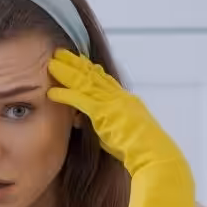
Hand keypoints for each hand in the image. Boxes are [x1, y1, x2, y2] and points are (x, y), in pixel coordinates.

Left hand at [46, 49, 186, 178]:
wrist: (154, 153)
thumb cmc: (144, 150)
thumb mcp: (127, 132)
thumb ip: (112, 126)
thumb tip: (101, 128)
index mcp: (127, 100)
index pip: (105, 80)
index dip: (90, 69)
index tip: (79, 60)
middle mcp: (119, 96)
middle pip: (93, 74)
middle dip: (76, 63)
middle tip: (60, 53)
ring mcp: (112, 103)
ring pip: (85, 82)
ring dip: (67, 72)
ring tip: (52, 64)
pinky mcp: (104, 113)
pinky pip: (81, 100)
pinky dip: (65, 95)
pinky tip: (52, 92)